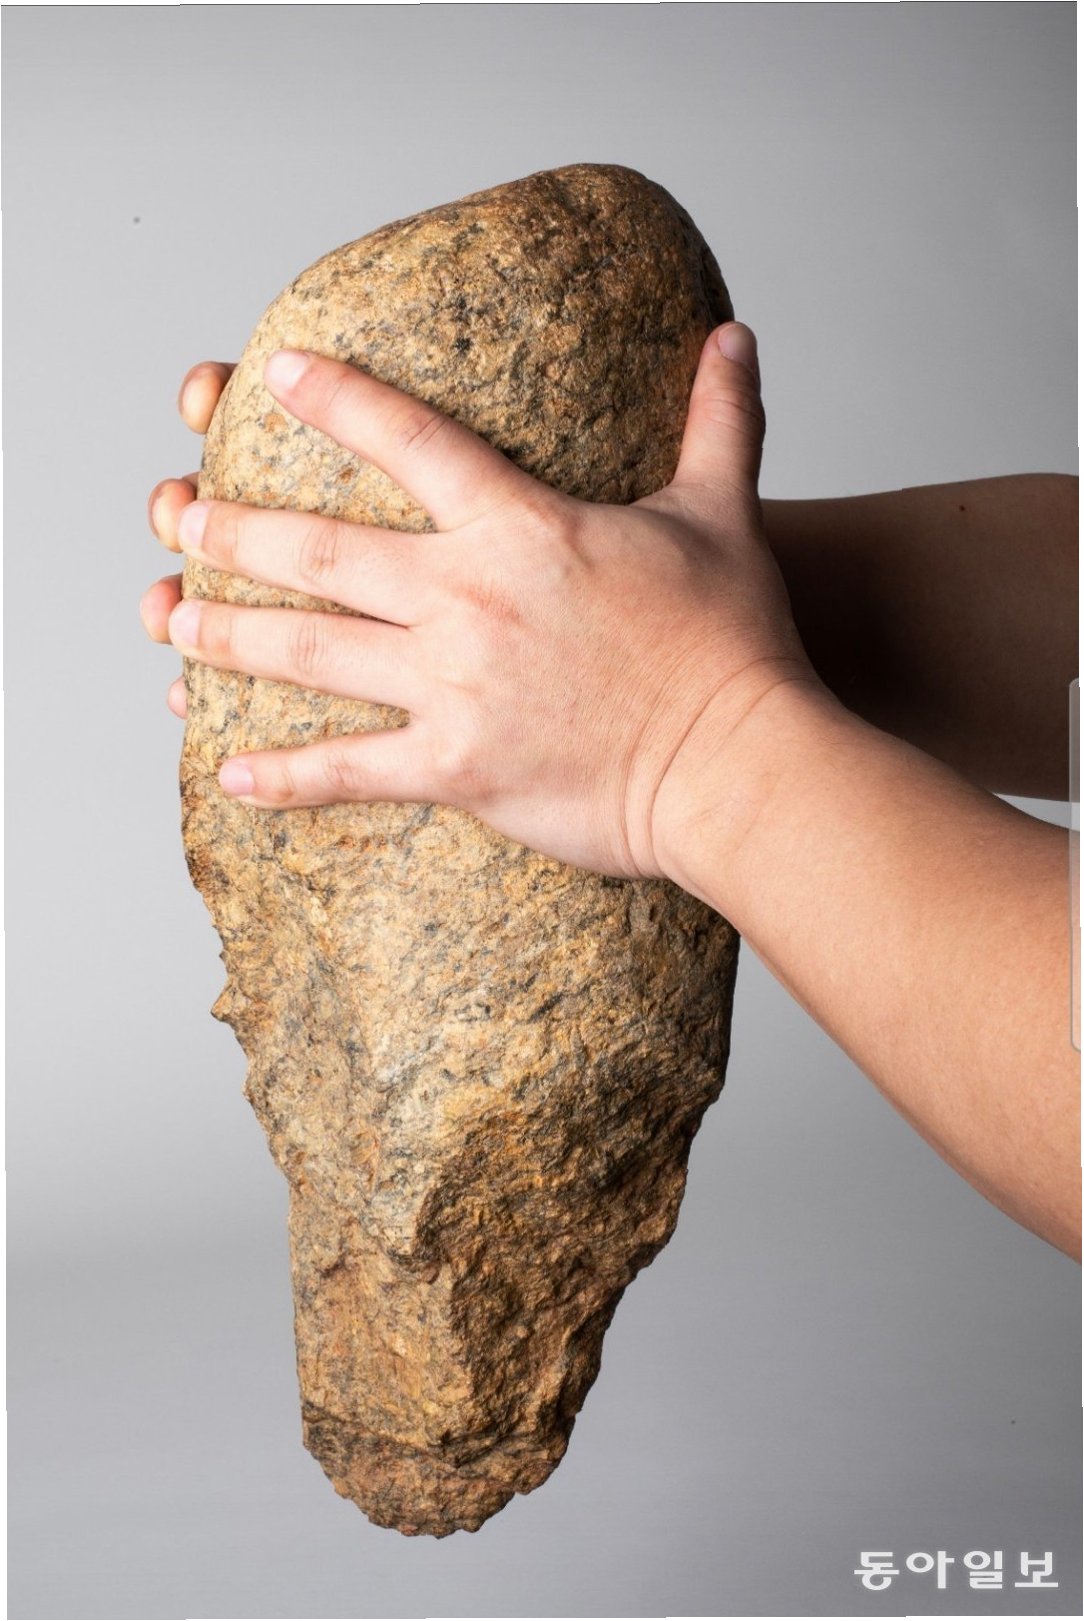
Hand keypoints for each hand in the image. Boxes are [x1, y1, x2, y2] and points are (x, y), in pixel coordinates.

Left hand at [141, 325, 821, 878]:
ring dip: (230, 633)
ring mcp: (453, 686)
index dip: (337, 398)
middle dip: (239, 529)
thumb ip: (719, 421)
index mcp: (521, 526)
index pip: (411, 440)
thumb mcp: (725, 516)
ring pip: (312, 651)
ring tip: (167, 618)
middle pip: (323, 550)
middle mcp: (468, 597)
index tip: (274, 374)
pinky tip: (228, 772)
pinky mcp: (456, 768)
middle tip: (180, 514)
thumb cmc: (733, 644)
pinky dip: (283, 774)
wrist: (737, 762)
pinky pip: (348, 770)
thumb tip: (736, 333)